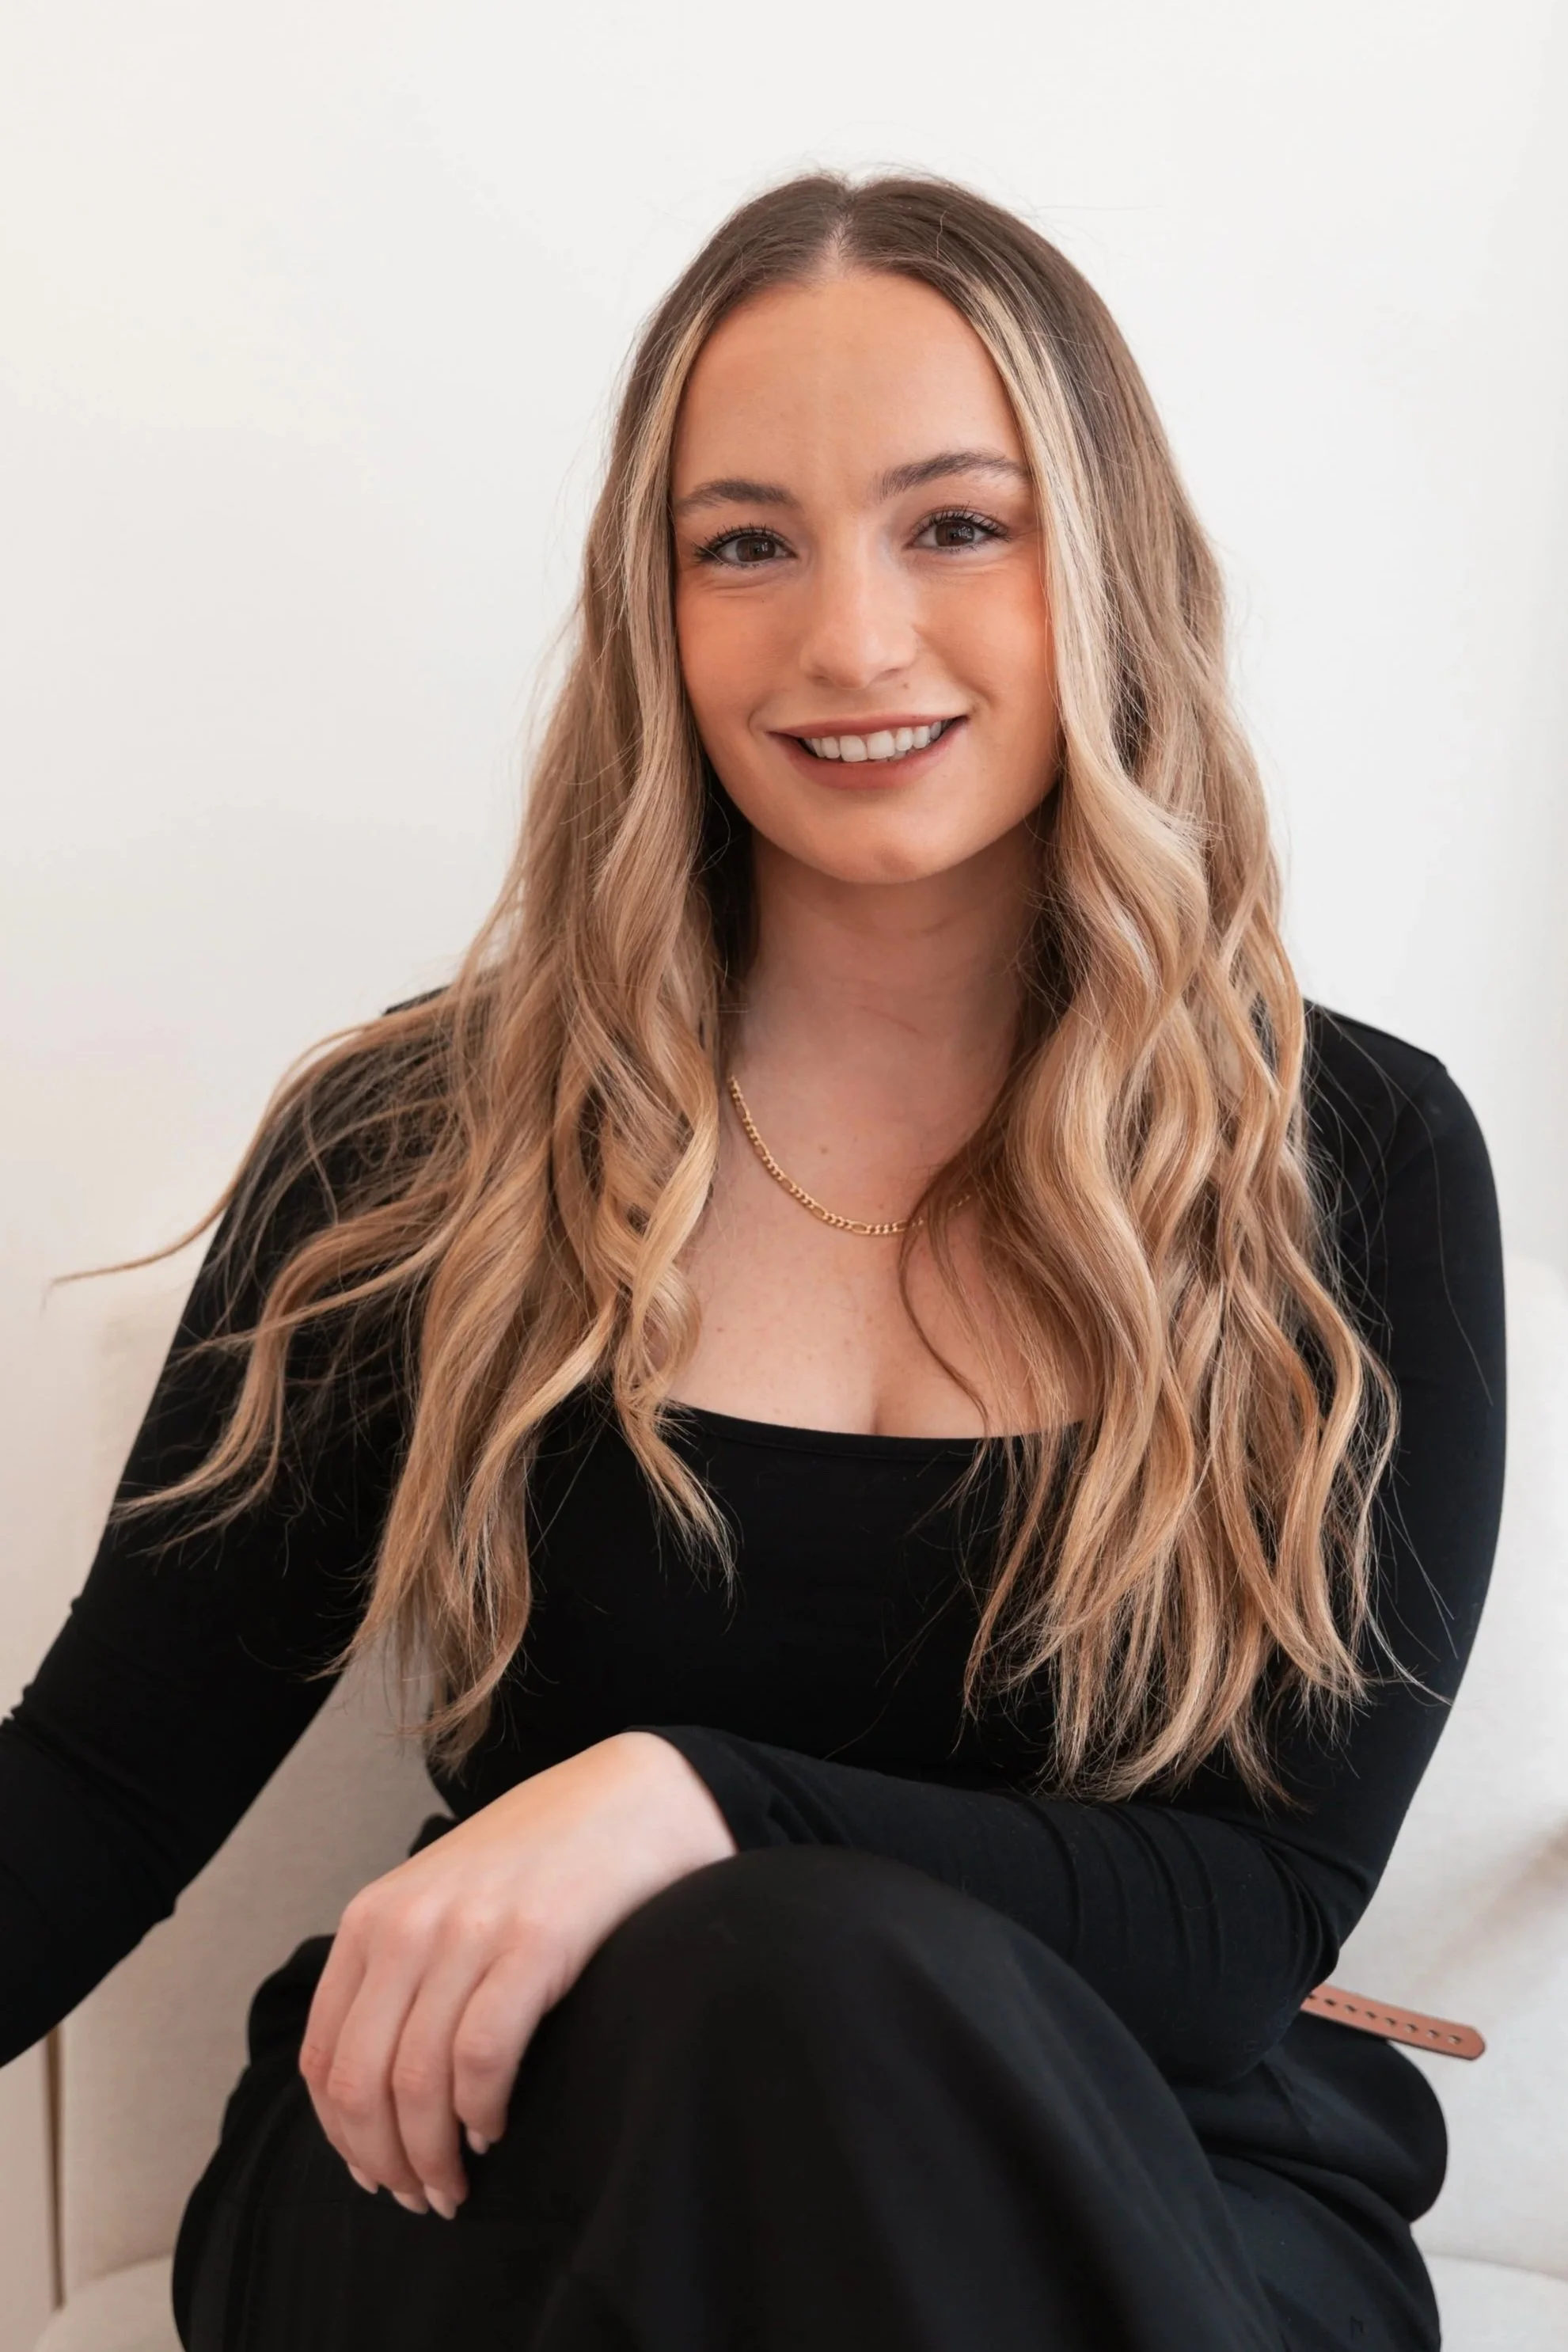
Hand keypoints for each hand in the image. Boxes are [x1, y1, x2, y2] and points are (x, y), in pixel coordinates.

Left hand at [298, 1730, 734, 2217]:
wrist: (635, 1792)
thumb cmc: (541, 1860)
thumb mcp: (443, 1897)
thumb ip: (401, 1971)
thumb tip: (374, 2094)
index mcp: (373, 1918)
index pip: (322, 2057)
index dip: (342, 2137)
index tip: (373, 2176)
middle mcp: (407, 1923)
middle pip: (360, 2083)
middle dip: (384, 2162)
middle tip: (421, 2199)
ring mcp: (470, 1930)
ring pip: (416, 2083)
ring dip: (431, 2158)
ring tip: (457, 2184)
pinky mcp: (535, 1941)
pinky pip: (482, 2057)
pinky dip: (481, 2111)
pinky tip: (496, 2127)